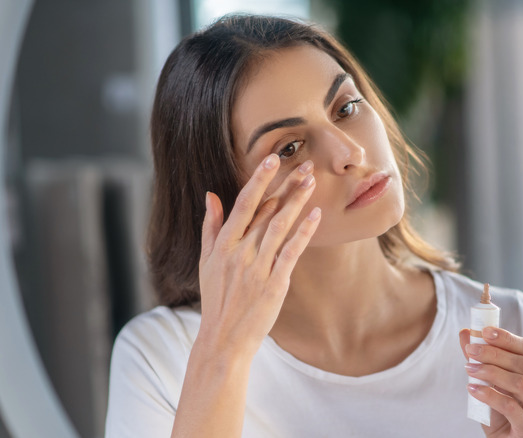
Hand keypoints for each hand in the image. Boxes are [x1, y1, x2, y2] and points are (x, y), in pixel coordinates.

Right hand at [197, 154, 320, 359]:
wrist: (222, 339)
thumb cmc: (216, 299)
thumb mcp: (206, 262)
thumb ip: (210, 227)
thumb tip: (211, 195)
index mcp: (222, 244)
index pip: (243, 203)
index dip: (258, 180)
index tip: (272, 159)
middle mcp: (239, 252)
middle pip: (266, 211)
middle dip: (286, 185)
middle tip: (306, 164)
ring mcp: (257, 268)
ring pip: (280, 226)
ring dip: (297, 201)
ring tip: (312, 181)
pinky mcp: (274, 284)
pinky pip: (290, 252)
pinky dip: (303, 233)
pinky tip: (315, 215)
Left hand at [459, 327, 522, 437]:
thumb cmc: (502, 410)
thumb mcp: (494, 381)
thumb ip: (484, 358)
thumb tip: (466, 332)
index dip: (507, 338)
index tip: (484, 331)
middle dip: (494, 354)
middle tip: (471, 350)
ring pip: (519, 383)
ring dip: (490, 372)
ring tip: (469, 368)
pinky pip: (509, 406)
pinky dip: (488, 394)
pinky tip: (472, 388)